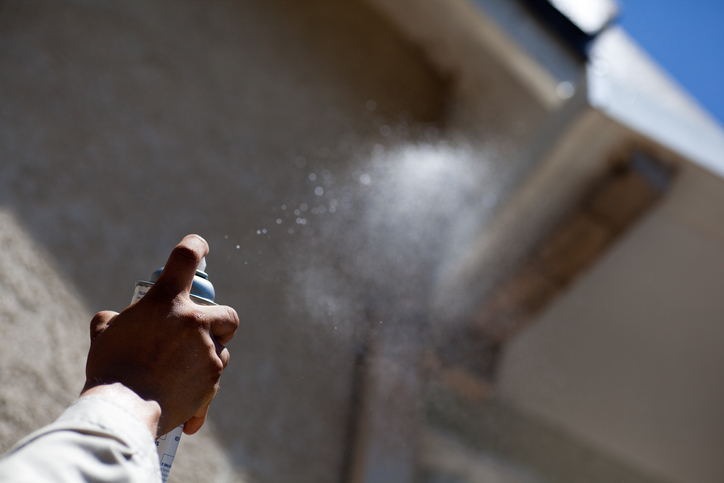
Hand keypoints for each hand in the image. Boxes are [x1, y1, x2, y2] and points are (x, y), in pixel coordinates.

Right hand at [81, 235, 239, 436]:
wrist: (123, 410)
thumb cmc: (110, 370)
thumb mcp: (104, 336)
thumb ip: (112, 321)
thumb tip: (111, 319)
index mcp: (166, 302)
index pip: (185, 258)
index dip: (195, 246)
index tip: (200, 246)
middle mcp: (194, 323)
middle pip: (228, 315)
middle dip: (220, 324)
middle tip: (200, 335)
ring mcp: (207, 352)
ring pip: (221, 351)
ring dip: (207, 358)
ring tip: (180, 373)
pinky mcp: (212, 380)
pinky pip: (213, 382)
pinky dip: (200, 390)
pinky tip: (185, 404)